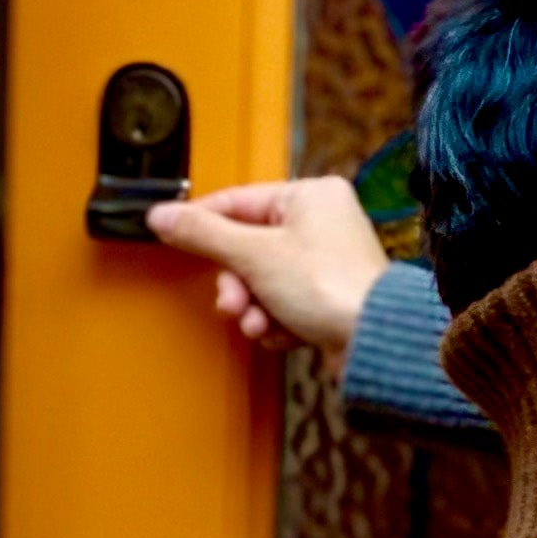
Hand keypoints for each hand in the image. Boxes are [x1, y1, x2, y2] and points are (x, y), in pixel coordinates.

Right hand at [145, 176, 391, 369]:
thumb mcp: (254, 255)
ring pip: (262, 280)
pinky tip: (284, 332)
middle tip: (234, 302)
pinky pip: (282, 303)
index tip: (168, 233)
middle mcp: (322, 222)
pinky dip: (276, 321)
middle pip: (248, 248)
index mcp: (311, 196)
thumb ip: (203, 234)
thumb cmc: (332, 287)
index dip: (201, 222)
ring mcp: (326, 261)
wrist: (373, 341)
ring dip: (253, 307)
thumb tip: (163, 216)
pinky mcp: (328, 296)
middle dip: (236, 284)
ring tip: (259, 322)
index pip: (237, 201)